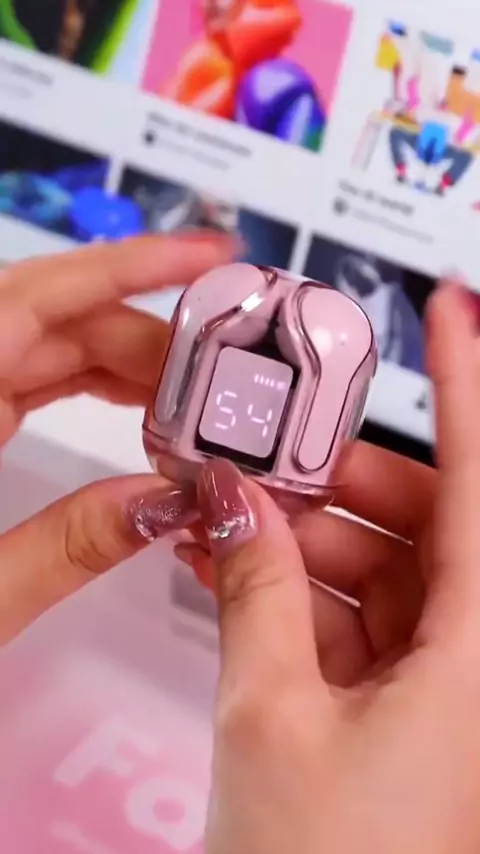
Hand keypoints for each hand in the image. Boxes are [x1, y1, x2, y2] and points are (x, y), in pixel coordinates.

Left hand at [0, 231, 235, 643]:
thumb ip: (65, 548)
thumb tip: (167, 505)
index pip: (40, 298)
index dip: (132, 264)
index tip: (210, 255)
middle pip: (56, 319)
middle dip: (150, 338)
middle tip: (228, 379)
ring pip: (49, 345)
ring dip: (127, 363)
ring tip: (196, 401)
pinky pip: (33, 376)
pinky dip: (92, 384)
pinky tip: (140, 409)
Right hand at [178, 283, 479, 852]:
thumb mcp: (270, 719)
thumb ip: (253, 593)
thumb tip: (231, 506)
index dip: (467, 379)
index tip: (450, 308)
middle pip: (423, 518)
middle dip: (336, 484)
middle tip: (261, 466)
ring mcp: (452, 684)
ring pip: (390, 569)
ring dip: (309, 545)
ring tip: (232, 532)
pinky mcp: (417, 709)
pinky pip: (370, 620)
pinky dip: (310, 597)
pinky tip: (249, 584)